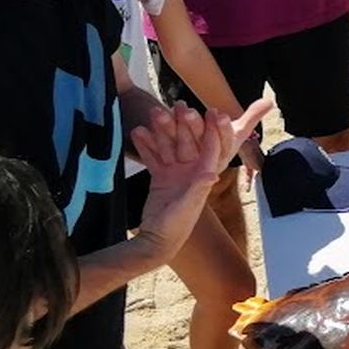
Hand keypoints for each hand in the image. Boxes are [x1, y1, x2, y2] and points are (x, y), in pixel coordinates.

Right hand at [135, 99, 269, 261]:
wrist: (157, 243)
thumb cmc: (176, 229)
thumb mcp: (187, 208)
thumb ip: (197, 189)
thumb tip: (212, 173)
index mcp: (202, 177)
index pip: (210, 149)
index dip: (212, 131)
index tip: (213, 111)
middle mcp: (191, 172)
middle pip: (187, 143)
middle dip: (182, 125)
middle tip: (177, 104)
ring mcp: (175, 174)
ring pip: (168, 147)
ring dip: (161, 131)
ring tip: (152, 113)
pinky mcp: (160, 178)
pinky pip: (153, 158)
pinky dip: (146, 146)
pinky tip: (136, 131)